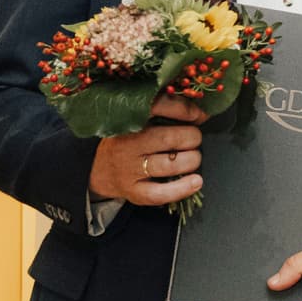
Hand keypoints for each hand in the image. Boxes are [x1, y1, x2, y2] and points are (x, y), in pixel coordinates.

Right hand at [86, 95, 207, 207]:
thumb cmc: (128, 140)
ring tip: (193, 157)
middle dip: (192, 137)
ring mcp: (128, 169)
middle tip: (193, 138)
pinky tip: (196, 181)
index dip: (184, 110)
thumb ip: (165, 113)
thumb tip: (203, 114)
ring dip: (191, 160)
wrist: (98, 170)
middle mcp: (126, 144)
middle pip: (168, 139)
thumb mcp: (138, 120)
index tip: (199, 114)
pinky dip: (182, 188)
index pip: (158, 107)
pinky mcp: (132, 191)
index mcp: (127, 120)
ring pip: (169, 165)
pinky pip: (160, 193)